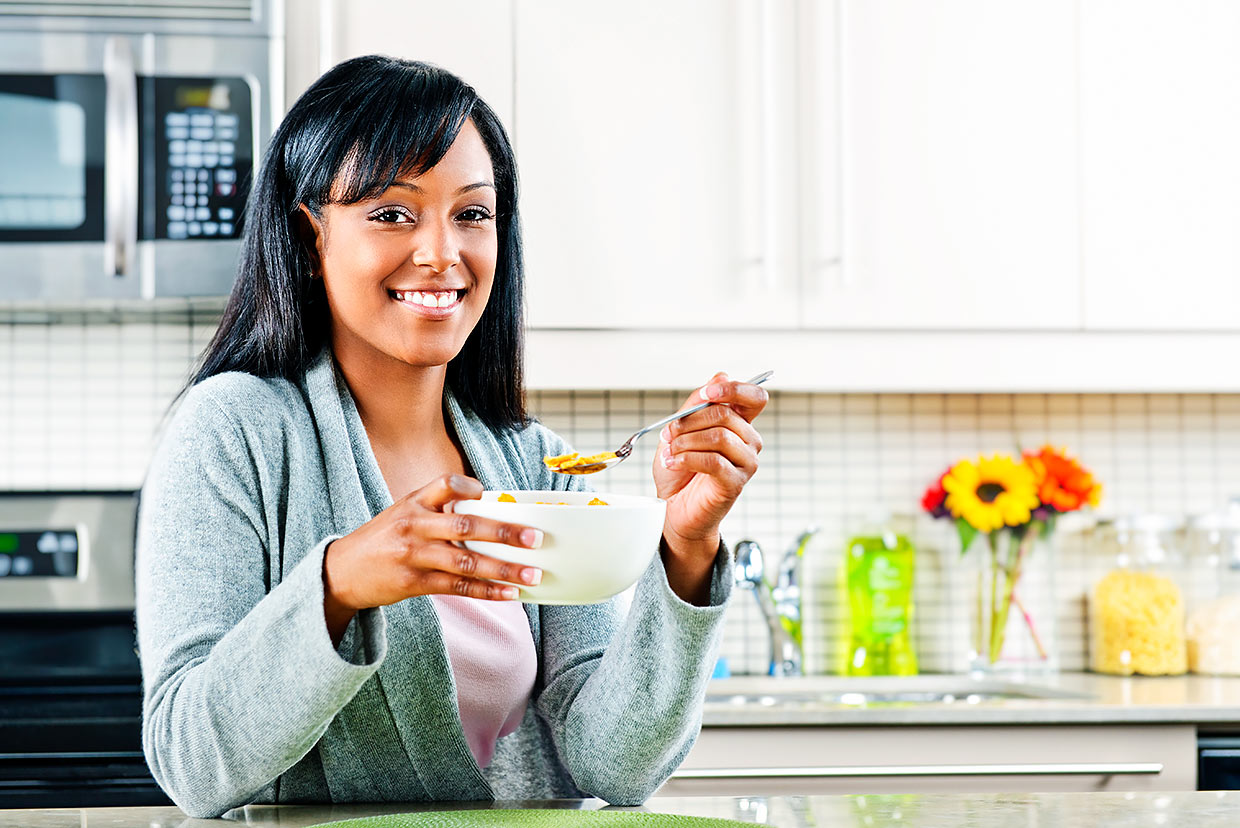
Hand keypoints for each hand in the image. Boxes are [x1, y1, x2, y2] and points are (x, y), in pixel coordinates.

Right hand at [322, 474, 542, 642]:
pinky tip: (508, 594)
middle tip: (535, 538)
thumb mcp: (403, 513)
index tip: (491, 494)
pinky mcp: (413, 583)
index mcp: (414, 502)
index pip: (445, 484)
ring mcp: (413, 556)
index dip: (470, 487)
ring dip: (503, 569)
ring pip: (466, 562)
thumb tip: (488, 511)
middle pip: (465, 526)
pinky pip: (456, 587)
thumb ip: (439, 510)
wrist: (340, 572)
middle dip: (504, 533)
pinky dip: (486, 591)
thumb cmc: (383, 539)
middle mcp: (414, 526)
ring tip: (532, 575)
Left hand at [652, 372, 766, 602]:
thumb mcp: (680, 429)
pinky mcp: (736, 483)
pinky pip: (713, 460)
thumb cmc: (678, 471)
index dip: (734, 389)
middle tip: (670, 433)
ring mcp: (746, 463)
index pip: (755, 397)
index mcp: (739, 424)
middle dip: (690, 420)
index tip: (707, 394)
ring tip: (671, 452)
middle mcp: (749, 441)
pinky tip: (675, 463)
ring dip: (686, 441)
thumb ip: (697, 403)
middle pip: (726, 414)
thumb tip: (720, 376)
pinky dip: (687, 458)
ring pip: (719, 436)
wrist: (671, 509)